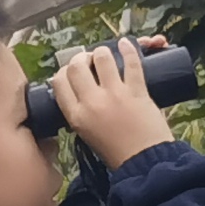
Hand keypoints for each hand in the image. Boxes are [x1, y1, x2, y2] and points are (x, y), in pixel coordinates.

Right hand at [51, 37, 171, 168]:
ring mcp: (115, 94)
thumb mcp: (87, 135)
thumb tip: (81, 95)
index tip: (71, 71)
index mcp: (76, 116)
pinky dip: (128, 49)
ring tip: (106, 54)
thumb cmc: (116, 154)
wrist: (145, 163)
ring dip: (102, 52)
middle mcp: (91, 102)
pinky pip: (131, 63)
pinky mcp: (136, 91)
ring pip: (102, 58)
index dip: (63, 72)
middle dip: (80, 59)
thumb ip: (81, 114)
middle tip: (88, 61)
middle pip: (76, 66)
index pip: (59, 82)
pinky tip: (125, 43)